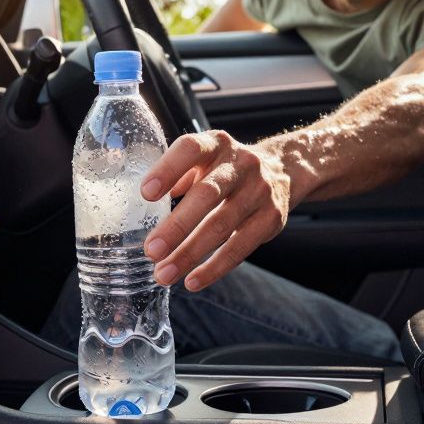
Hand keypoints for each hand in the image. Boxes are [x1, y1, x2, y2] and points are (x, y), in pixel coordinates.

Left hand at [140, 130, 295, 291]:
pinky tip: (193, 281)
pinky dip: (215, 267)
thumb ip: (176, 177)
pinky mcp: (272, 219)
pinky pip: (241, 247)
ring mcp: (260, 191)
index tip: (145, 194)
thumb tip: (141, 206)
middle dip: (177, 226)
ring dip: (190, 253)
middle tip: (151, 251)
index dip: (168, 170)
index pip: (191, 149)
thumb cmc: (225, 169)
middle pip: (207, 194)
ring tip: (164, 273)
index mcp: (216, 143)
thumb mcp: (203, 160)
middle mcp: (241, 164)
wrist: (282, 170)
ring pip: (222, 225)